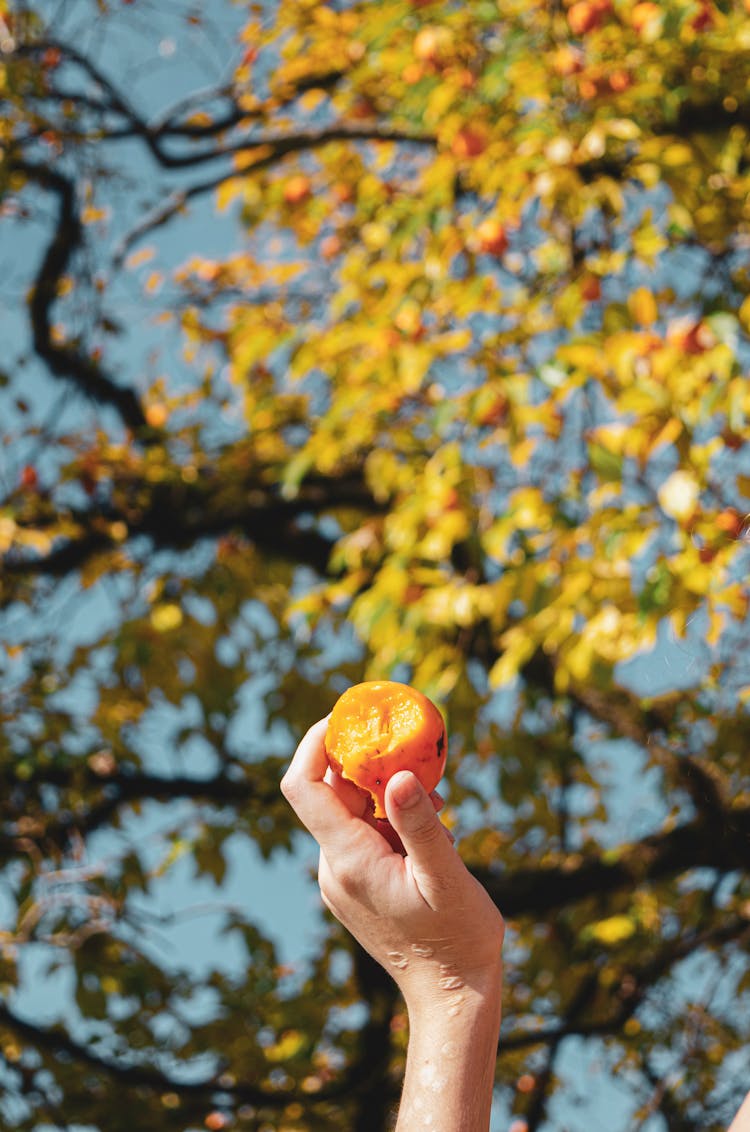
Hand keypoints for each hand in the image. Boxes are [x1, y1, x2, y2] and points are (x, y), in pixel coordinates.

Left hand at [281, 718, 503, 1010]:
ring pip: (352, 815)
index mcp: (347, 861)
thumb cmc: (457, 940)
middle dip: (370, 767)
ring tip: (439, 815)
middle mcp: (333, 868)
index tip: (349, 716)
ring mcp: (341, 880)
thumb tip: (398, 775)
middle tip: (418, 759)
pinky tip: (431, 839)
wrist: (452, 997)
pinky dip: (391, 823)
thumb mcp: (446, 878)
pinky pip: (363, 837)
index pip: (304, 786)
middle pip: (332, 794)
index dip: (316, 743)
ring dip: (388, 798)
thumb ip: (419, 825)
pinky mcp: (356, 888)